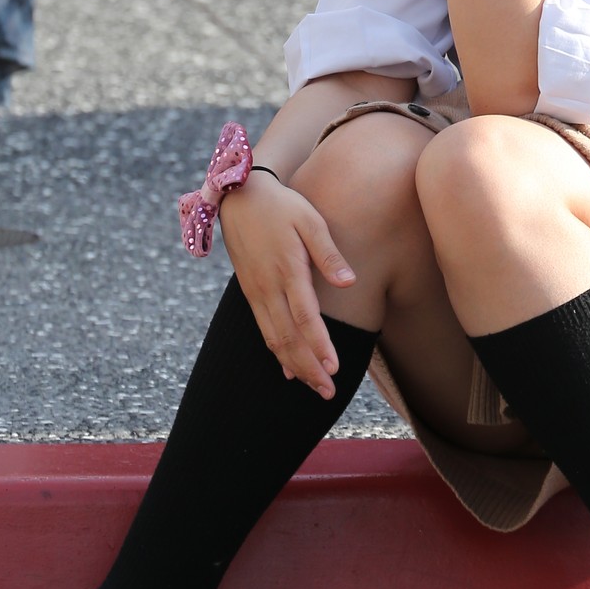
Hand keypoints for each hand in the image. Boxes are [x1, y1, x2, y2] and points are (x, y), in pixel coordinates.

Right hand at [218, 175, 355, 399]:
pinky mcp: (249, 292)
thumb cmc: (282, 205)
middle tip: (328, 392)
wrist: (239, 196)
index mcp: (287, 269)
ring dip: (293, 366)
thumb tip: (349, 282)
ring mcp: (255, 292)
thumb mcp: (310, 220)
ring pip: (273, 339)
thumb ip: (328, 253)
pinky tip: (287, 370)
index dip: (319, 345)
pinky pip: (263, 329)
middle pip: (287, 337)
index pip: (305, 317)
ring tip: (313, 387)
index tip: (334, 369)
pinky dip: (276, 352)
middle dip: (308, 368)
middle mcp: (268, 286)